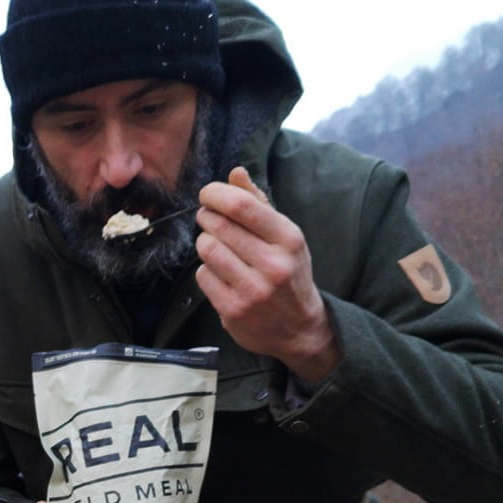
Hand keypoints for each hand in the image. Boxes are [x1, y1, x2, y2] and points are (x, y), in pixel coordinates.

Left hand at [194, 166, 341, 381]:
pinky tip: (220, 275)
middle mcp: (273, 264)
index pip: (242, 206)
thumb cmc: (289, 275)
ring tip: (216, 247)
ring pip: (207, 249)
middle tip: (208, 219)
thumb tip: (235, 172)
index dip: (216, 194)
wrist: (299, 329)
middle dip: (207, 217)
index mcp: (288, 239)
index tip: (207, 194)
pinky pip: (203, 276)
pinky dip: (206, 271)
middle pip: (219, 226)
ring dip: (205, 244)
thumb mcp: (285, 237)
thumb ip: (259, 203)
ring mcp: (253, 290)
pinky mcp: (234, 310)